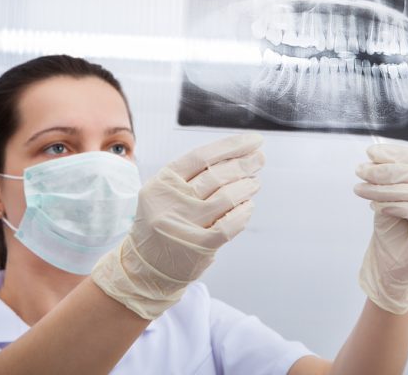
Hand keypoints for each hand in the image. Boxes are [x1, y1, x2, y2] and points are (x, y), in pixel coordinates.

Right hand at [91, 133, 264, 318]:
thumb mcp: (163, 194)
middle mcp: (173, 201)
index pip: (201, 157)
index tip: (252, 141)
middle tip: (259, 158)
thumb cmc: (162, 224)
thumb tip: (233, 157)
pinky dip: (243, 212)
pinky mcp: (200, 245)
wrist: (147, 266)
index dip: (231, 146)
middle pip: (216, 175)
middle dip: (244, 163)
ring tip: (255, 182)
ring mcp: (186, 224)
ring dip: (246, 186)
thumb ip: (191, 176)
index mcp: (163, 183)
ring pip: (226, 197)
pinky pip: (230, 223)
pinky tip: (249, 206)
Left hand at [354, 144, 407, 313]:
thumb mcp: (389, 196)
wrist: (393, 265)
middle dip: (385, 170)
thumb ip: (388, 177)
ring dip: (384, 189)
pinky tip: (376, 206)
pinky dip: (395, 206)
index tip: (371, 152)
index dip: (395, 153)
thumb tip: (374, 156)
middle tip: (361, 171)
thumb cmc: (394, 229)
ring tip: (361, 189)